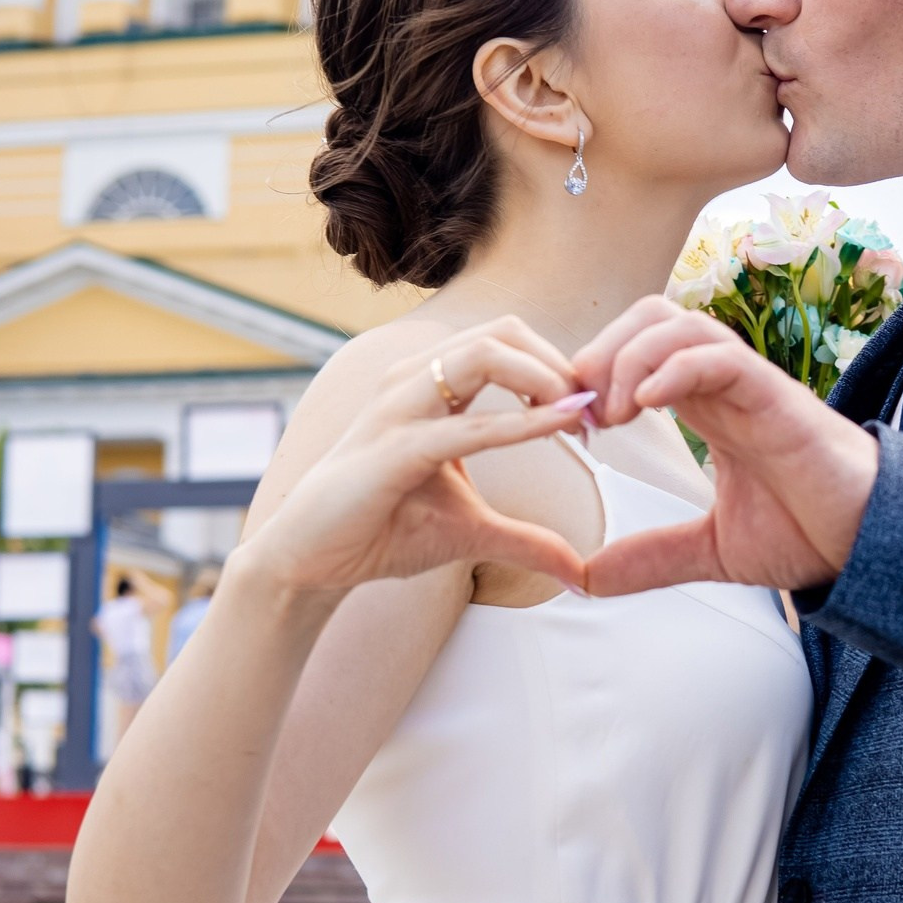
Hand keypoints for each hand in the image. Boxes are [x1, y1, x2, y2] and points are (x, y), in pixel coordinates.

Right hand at [240, 319, 594, 597]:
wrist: (310, 564)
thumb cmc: (381, 531)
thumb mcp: (471, 532)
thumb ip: (526, 541)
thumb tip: (579, 570)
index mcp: (430, 388)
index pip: (505, 343)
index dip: (556, 368)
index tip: (590, 415)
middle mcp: (412, 383)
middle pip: (502, 332)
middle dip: (558, 363)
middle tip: (592, 412)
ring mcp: (398, 409)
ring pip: (484, 354)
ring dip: (545, 378)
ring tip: (579, 416)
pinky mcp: (391, 450)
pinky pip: (466, 424)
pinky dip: (521, 422)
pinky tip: (559, 426)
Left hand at [571, 297, 879, 594]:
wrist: (871, 549)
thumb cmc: (809, 534)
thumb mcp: (709, 551)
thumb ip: (649, 557)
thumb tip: (584, 577)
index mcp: (707, 407)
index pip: (638, 350)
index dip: (594, 373)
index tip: (571, 425)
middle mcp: (725, 386)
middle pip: (651, 317)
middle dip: (603, 351)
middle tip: (583, 413)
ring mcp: (752, 387)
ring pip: (680, 325)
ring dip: (630, 358)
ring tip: (613, 415)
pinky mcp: (779, 399)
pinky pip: (721, 358)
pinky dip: (674, 368)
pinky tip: (645, 405)